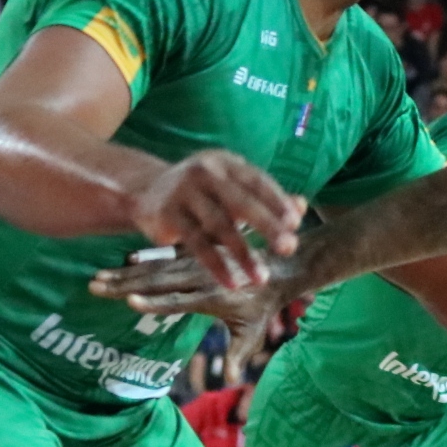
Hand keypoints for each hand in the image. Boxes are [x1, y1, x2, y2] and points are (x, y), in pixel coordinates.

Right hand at [90, 241, 301, 365]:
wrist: (280, 267)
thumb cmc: (262, 306)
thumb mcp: (252, 333)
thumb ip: (238, 355)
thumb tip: (231, 382)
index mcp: (213, 297)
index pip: (177, 300)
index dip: (153, 302)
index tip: (128, 302)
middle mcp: (202, 276)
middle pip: (157, 280)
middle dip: (124, 283)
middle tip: (95, 286)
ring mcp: (198, 261)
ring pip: (157, 266)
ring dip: (126, 272)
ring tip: (99, 276)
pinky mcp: (198, 251)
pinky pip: (167, 254)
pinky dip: (145, 257)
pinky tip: (124, 260)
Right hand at [127, 151, 303, 293]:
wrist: (145, 192)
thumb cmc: (202, 193)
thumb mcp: (231, 189)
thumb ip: (265, 198)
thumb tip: (301, 207)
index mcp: (226, 163)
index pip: (258, 181)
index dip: (277, 201)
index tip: (296, 223)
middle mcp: (205, 172)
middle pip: (242, 202)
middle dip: (268, 226)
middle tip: (289, 248)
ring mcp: (184, 192)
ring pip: (220, 226)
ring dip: (243, 254)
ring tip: (261, 277)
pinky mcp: (167, 215)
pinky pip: (196, 244)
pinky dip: (215, 265)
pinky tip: (231, 282)